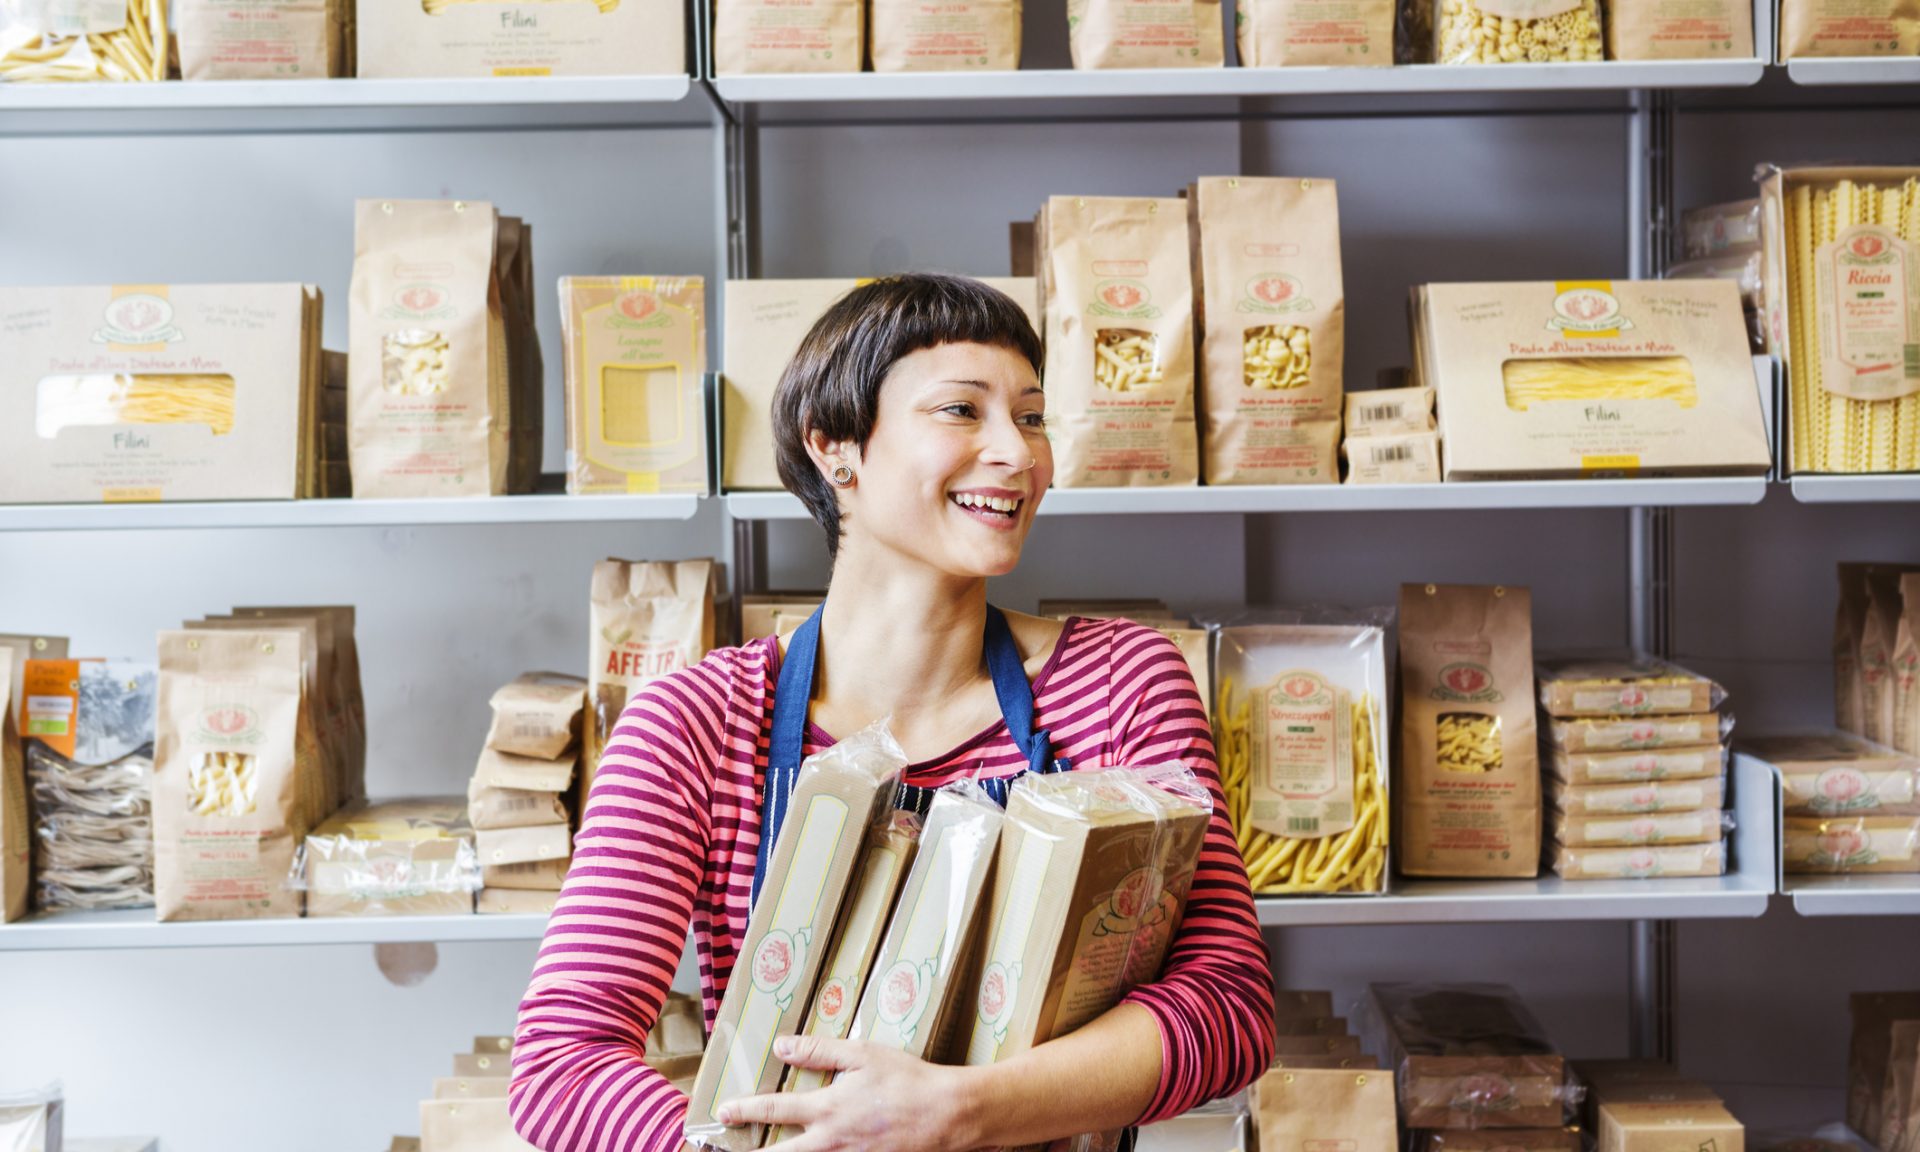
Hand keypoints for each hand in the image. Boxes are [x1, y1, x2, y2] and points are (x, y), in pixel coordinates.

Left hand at [715, 1035, 980, 1151]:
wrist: (947, 1114)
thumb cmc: (906, 1079)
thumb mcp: (862, 1054)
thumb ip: (819, 1051)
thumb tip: (782, 1046)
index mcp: (827, 1109)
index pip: (774, 1110)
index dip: (746, 1110)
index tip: (724, 1111)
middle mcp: (831, 1141)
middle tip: (732, 1151)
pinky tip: (819, 1151)